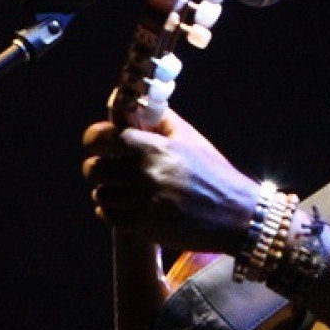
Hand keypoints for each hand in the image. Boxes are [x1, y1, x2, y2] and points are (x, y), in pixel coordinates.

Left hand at [82, 110, 259, 253]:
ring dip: (107, 193)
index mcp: (154, 148)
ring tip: (122, 191)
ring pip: (100, 195)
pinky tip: (125, 207)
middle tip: (109, 171)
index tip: (96, 144)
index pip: (102, 138)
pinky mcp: (144, 226)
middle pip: (93, 169)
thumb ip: (161, 120)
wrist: (236, 215)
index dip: (94, 140)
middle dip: (98, 169)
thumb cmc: (213, 173)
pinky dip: (111, 212)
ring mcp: (143, 202)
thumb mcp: (190, 139)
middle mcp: (145, 174)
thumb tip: (138, 103)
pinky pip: (108, 216)